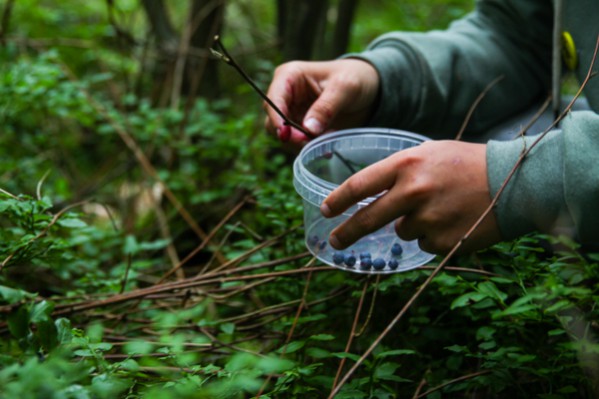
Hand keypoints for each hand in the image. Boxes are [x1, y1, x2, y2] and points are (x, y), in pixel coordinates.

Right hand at [264, 59, 379, 144]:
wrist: (368, 88)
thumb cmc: (355, 78)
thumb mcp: (345, 88)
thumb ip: (326, 108)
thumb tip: (308, 129)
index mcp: (289, 76)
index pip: (273, 100)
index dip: (276, 119)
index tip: (286, 136)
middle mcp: (285, 94)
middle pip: (273, 121)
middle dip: (290, 135)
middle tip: (310, 142)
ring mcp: (291, 112)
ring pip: (283, 136)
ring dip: (301, 144)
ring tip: (325, 143)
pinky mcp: (300, 126)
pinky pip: (297, 143)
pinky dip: (309, 147)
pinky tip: (326, 148)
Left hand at [320, 141, 501, 254]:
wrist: (514, 181)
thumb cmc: (467, 163)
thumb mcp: (429, 153)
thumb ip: (399, 172)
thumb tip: (371, 196)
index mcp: (408, 164)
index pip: (360, 185)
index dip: (338, 200)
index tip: (325, 210)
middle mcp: (413, 191)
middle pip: (368, 219)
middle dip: (347, 233)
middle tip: (335, 242)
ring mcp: (429, 218)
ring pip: (401, 231)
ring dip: (412, 224)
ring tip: (441, 208)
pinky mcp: (444, 241)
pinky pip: (425, 243)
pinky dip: (433, 236)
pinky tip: (452, 220)